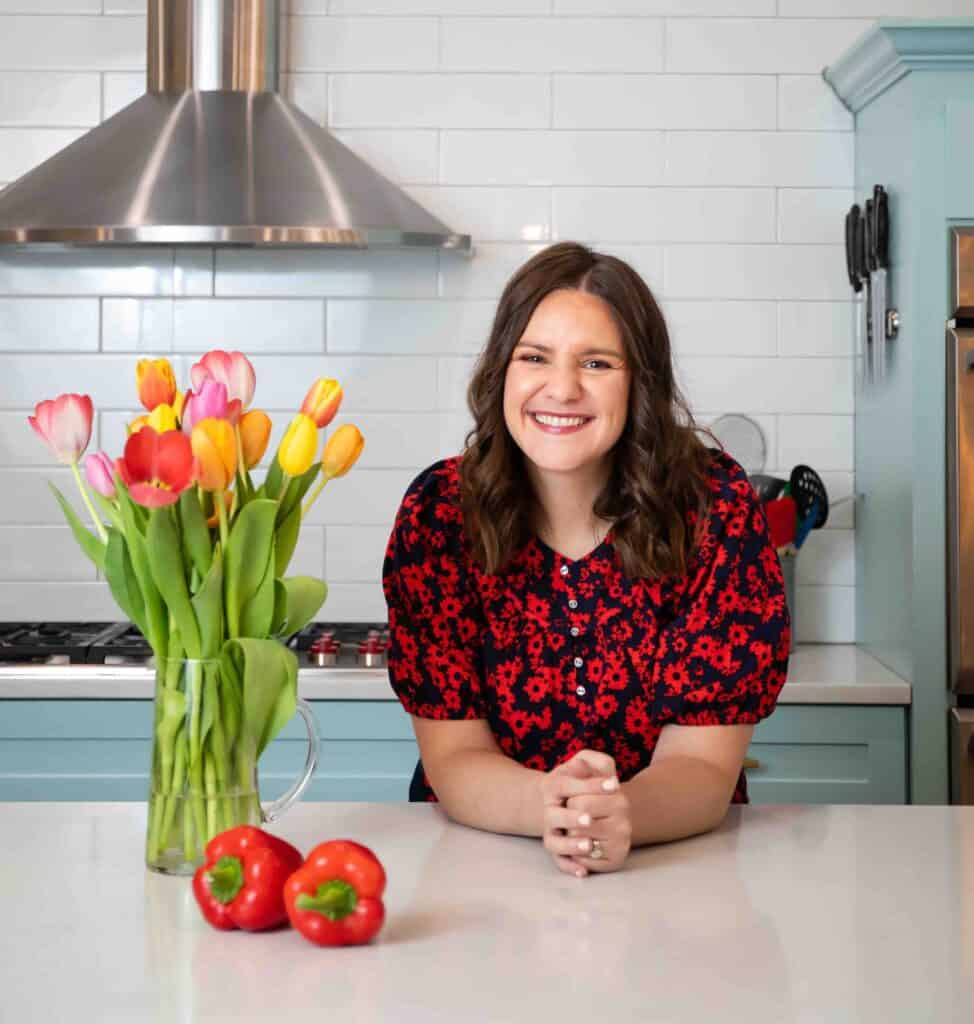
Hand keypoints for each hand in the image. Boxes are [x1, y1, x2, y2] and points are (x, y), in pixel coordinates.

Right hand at [540, 749, 631, 876]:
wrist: (564, 800)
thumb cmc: (581, 781)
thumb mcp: (585, 764)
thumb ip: (596, 761)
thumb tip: (602, 771)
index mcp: (554, 786)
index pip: (568, 785)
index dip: (592, 785)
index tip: (615, 785)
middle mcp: (550, 810)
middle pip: (556, 816)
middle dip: (573, 818)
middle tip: (589, 819)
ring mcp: (553, 832)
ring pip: (555, 842)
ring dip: (571, 845)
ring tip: (588, 845)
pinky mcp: (558, 850)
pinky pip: (559, 862)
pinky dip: (569, 867)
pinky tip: (583, 871)